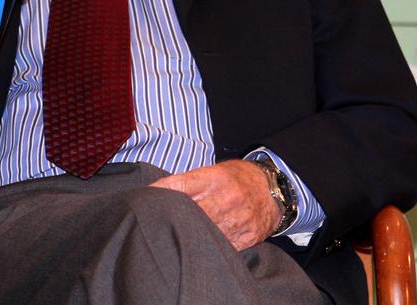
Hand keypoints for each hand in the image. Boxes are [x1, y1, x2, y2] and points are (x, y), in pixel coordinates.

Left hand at [150, 160, 279, 250]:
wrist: (272, 189)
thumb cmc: (235, 179)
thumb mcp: (214, 171)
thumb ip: (189, 182)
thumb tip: (156, 191)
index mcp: (214, 177)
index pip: (179, 184)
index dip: (159, 191)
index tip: (144, 198)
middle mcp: (226, 197)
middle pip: (190, 211)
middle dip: (173, 216)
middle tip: (156, 221)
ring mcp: (237, 218)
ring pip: (205, 231)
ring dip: (190, 234)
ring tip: (177, 235)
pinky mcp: (247, 236)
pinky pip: (223, 245)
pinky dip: (210, 245)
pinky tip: (201, 243)